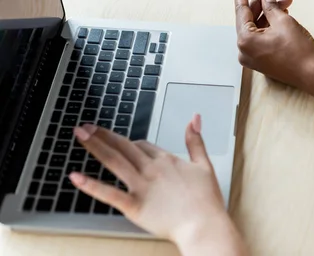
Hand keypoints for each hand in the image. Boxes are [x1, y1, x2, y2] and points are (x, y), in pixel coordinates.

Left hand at [70, 116, 242, 253]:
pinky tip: (76, 177)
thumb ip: (196, 141)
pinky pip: (109, 193)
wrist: (204, 225)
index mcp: (167, 160)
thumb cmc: (206, 200)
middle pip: (123, 146)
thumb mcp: (205, 164)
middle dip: (103, 134)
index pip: (142, 145)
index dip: (129, 144)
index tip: (120, 144)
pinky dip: (91, 185)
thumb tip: (194, 119)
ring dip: (95, 146)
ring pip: (114, 161)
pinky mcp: (134, 206)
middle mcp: (151, 169)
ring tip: (80, 135)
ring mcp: (141, 186)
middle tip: (86, 127)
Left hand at [235, 0, 313, 86]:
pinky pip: (260, 39)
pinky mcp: (261, 61)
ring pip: (256, 29)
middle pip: (249, 20)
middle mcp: (244, 51)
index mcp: (245, 40)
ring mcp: (252, 57)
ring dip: (268, 15)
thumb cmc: (298, 51)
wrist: (312, 74)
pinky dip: (269, 27)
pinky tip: (281, 15)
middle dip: (262, 5)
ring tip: (284, 2)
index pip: (241, 11)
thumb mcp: (283, 21)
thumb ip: (270, 6)